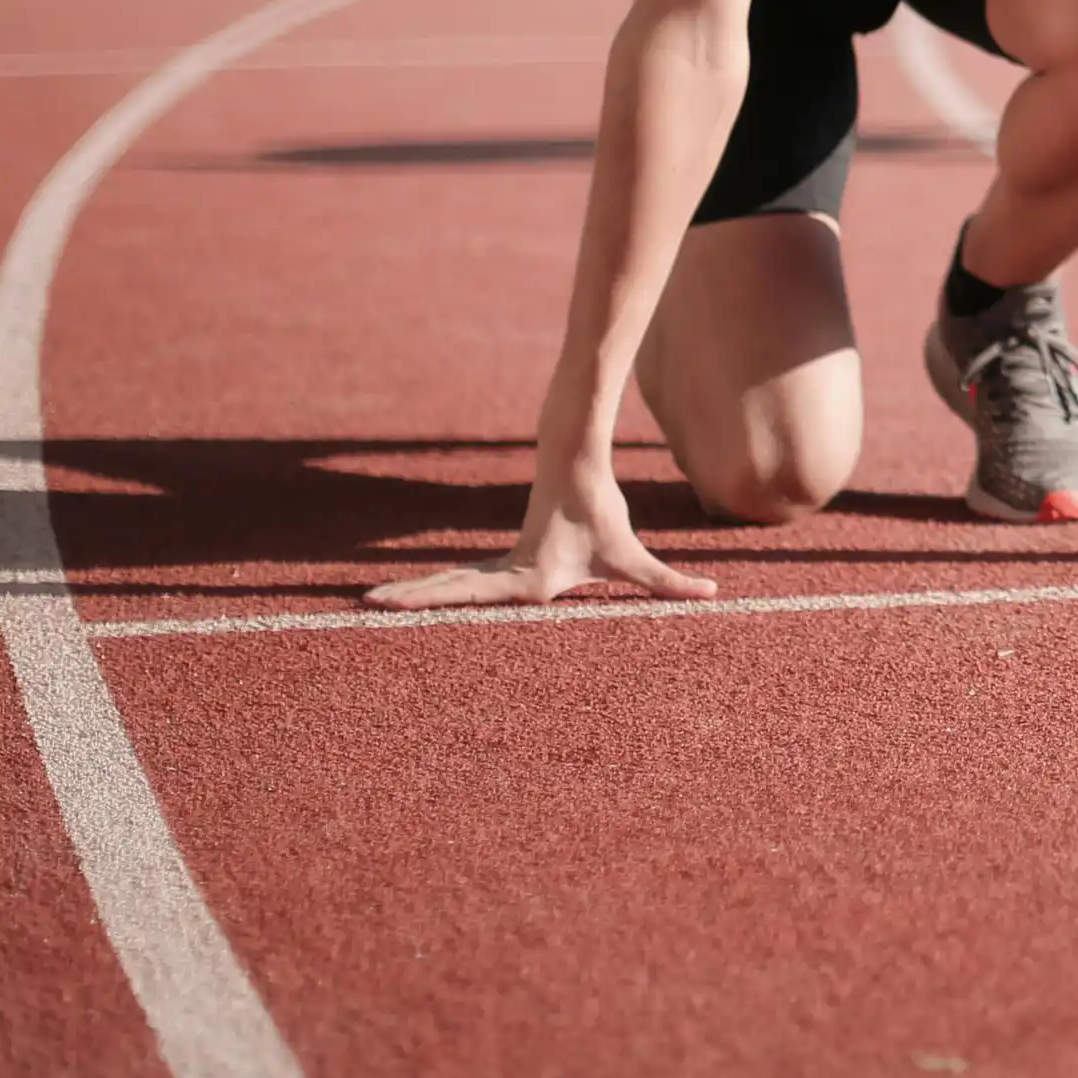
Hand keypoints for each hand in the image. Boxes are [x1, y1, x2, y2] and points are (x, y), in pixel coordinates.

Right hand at [365, 454, 717, 610]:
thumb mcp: (634, 557)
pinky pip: (461, 581)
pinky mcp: (502, 562)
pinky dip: (435, 591)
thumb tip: (711, 592)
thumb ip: (669, 582)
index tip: (402, 603)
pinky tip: (409, 600)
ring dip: (415, 595)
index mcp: (528, 579)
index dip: (438, 600)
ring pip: (450, 583)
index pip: (476, 595)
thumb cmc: (605, 516)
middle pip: (451, 589)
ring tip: (369, 605)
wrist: (579, 469)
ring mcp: (500, 565)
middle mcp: (507, 573)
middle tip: (365, 608)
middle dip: (411, 602)